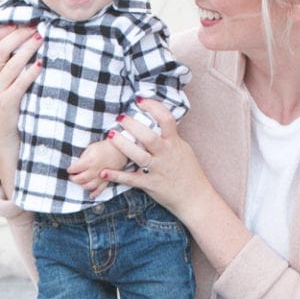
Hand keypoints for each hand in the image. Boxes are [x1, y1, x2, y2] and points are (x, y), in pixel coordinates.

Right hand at [0, 25, 42, 197]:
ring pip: (8, 65)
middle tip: (35, 27)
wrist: (6, 143)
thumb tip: (29, 47)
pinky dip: (29, 73)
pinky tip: (41, 64)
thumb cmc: (12, 113)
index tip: (18, 21)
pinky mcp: (7, 106)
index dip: (1, 32)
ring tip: (40, 38)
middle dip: (16, 36)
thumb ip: (12, 71)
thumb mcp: (6, 90)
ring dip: (25, 49)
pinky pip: (18, 85)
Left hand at [68, 138, 125, 197]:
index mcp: (90, 161)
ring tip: (80, 182)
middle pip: (80, 179)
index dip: (70, 169)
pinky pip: (100, 190)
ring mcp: (101, 177)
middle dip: (73, 179)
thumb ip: (83, 158)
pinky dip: (94, 194)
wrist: (119, 150)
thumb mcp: (90, 148)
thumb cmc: (104, 148)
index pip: (75, 168)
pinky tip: (90, 195)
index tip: (69, 169)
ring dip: (81, 185)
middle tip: (72, 176)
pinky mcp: (107, 181)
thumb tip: (76, 166)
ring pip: (88, 186)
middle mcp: (95, 171)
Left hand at [101, 99, 252, 273]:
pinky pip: (131, 179)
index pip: (166, 120)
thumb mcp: (183, 150)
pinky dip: (117, 176)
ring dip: (122, 144)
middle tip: (120, 117)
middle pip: (148, 136)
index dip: (153, 107)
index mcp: (174, 143)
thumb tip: (161, 122)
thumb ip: (171, 137)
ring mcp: (157, 170)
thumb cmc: (189, 173)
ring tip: (110, 135)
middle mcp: (165, 155)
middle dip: (133, 125)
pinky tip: (104, 171)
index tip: (140, 100)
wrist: (195, 198)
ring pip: (138, 155)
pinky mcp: (150, 184)